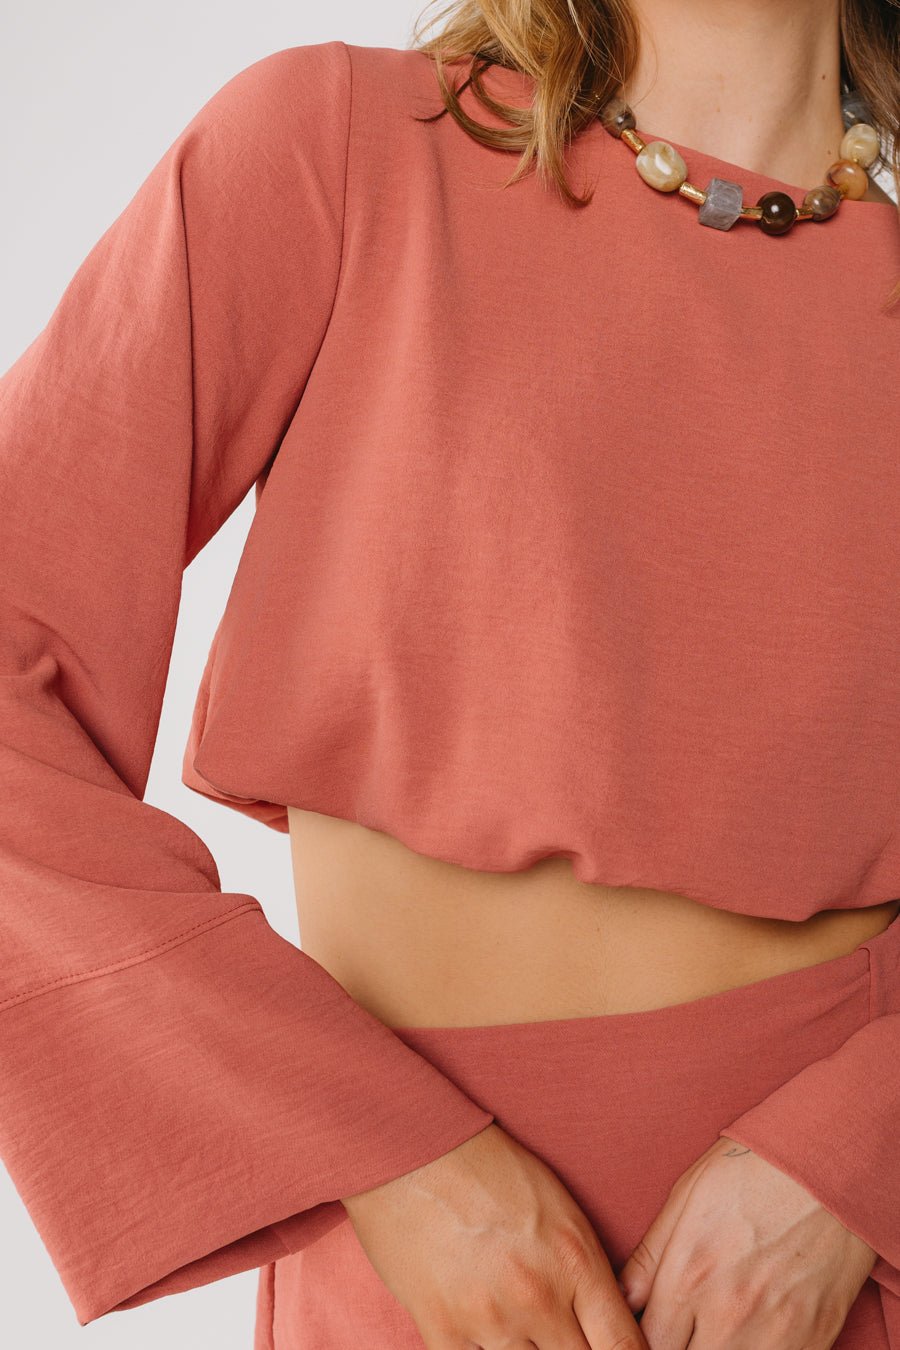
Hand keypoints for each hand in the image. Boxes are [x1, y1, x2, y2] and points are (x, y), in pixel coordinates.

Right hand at [340, 1120, 649, 1347]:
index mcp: (576, 1262)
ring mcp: (491, 1319)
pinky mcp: (443, 1330)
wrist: (411, 1147)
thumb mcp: (558, 1205)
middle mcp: (540, 1298)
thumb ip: (586, 1269)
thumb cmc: (487, 1165)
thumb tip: (606, 1321)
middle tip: (560, 1333)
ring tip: (518, 1325)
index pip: (624, 1347)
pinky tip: (483, 1337)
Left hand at [616, 1134, 877, 1347]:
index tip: (653, 1327)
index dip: (645, 1339)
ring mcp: (771, 1334)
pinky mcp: (810, 1342)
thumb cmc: (753, 1171)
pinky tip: (749, 1333)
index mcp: (688, 1276)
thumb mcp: (687, 1197)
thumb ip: (650, 1257)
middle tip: (683, 1328)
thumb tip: (620, 1296)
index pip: (646, 1343)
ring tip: (714, 1328)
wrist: (828, 1169)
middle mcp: (725, 1313)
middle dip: (678, 1345)